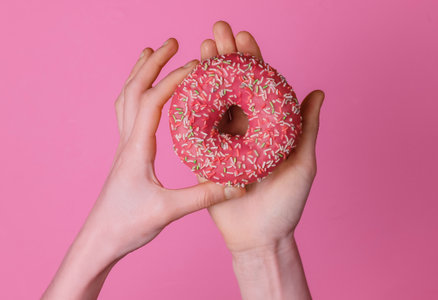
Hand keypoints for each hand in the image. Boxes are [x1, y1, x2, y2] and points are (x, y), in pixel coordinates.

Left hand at [42, 38, 243, 299]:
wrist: (100, 240)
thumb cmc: (127, 225)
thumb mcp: (169, 211)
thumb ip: (204, 196)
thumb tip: (239, 184)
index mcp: (137, 148)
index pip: (154, 101)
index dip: (175, 80)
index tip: (197, 65)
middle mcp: (127, 141)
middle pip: (134, 89)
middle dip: (152, 62)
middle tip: (172, 42)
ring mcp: (125, 147)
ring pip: (126, 99)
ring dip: (139, 73)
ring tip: (150, 53)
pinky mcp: (127, 155)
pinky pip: (127, 114)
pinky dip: (136, 94)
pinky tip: (145, 95)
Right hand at [199, 21, 324, 299]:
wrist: (259, 237)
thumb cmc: (285, 204)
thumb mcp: (302, 164)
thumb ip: (306, 128)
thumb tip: (318, 91)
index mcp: (268, 127)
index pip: (259, 86)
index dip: (252, 60)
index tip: (244, 37)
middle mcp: (246, 129)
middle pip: (233, 86)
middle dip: (226, 56)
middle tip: (217, 31)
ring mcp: (224, 141)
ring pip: (214, 100)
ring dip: (207, 73)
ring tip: (201, 49)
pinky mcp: (206, 155)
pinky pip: (197, 127)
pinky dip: (192, 105)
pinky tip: (185, 83)